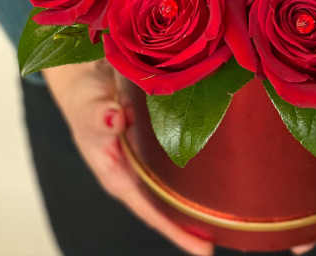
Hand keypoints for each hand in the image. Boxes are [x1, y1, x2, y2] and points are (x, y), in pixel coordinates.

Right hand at [43, 60, 212, 255]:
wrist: (89, 76)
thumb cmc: (86, 100)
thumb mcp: (89, 107)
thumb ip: (100, 117)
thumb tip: (115, 119)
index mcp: (118, 174)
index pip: (149, 210)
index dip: (175, 231)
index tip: (203, 249)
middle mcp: (134, 170)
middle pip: (167, 202)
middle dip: (193, 220)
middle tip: (227, 232)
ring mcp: (147, 156)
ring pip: (176, 181)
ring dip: (199, 193)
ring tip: (230, 206)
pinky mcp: (158, 137)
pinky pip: (180, 155)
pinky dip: (198, 162)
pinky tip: (220, 164)